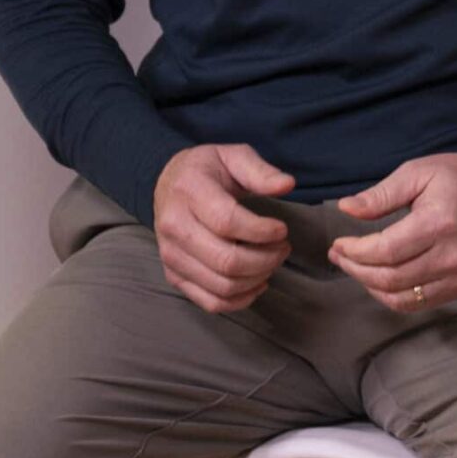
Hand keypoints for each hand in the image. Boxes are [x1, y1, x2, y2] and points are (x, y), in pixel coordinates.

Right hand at [151, 143, 295, 313]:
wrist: (169, 183)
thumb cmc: (207, 170)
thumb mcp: (233, 156)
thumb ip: (260, 171)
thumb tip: (287, 185)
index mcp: (189, 193)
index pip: (227, 222)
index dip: (262, 231)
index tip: (282, 229)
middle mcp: (174, 228)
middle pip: (226, 260)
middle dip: (266, 258)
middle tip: (283, 246)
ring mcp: (171, 256)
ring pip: (222, 285)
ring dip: (257, 278)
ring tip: (273, 260)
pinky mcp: (174, 276)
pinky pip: (210, 302)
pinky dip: (240, 300)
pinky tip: (258, 281)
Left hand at [327, 152, 456, 312]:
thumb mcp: (417, 172)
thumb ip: (381, 194)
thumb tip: (346, 209)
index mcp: (439, 223)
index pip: (386, 251)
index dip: (355, 252)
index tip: (338, 244)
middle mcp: (452, 254)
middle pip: (390, 278)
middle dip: (356, 269)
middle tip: (339, 256)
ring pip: (401, 298)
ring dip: (370, 286)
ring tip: (355, 267)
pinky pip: (418, 303)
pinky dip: (392, 297)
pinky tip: (379, 280)